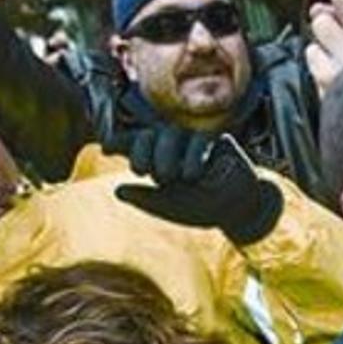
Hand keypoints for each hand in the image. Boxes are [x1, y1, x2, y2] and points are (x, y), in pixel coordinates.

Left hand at [105, 126, 283, 244]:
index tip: (105, 148)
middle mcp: (176, 148)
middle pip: (150, 134)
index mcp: (160, 160)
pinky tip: (192, 174)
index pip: (137, 144)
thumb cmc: (201, 208)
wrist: (237, 209)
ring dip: (166, 155)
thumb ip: (144, 198)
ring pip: (172, 134)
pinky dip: (193, 156)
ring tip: (170, 177)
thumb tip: (117, 191)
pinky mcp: (218, 141)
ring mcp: (196, 142)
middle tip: (142, 171)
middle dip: (142, 151)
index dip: (121, 143)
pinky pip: (200, 139)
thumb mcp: (168, 206)